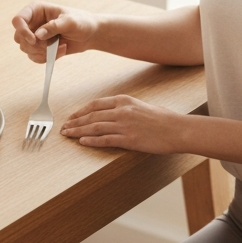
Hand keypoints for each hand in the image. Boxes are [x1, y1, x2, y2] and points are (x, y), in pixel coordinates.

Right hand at [11, 1, 99, 62]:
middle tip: (50, 46)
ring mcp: (35, 36)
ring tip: (60, 47)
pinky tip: (60, 51)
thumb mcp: (70, 21)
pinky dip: (46, 58)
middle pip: (19, 37)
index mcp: (36, 10)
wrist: (90, 34)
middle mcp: (33, 22)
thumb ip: (54, 26)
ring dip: (42, 52)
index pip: (18, 20)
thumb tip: (38, 35)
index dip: (22, 31)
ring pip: (25, 49)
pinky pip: (34, 57)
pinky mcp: (40, 47)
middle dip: (34, 45)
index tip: (34, 40)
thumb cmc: (82, 22)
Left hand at [60, 95, 183, 153]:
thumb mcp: (142, 106)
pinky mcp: (129, 139)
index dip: (80, 111)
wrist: (177, 129)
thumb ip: (126, 108)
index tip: (72, 116)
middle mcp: (122, 111)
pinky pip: (105, 140)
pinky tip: (82, 142)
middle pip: (91, 116)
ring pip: (94, 127)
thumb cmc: (163, 119)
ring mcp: (124, 125)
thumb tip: (113, 113)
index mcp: (124, 100)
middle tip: (64, 128)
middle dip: (75, 122)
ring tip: (68, 135)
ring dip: (78, 131)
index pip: (95, 104)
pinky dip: (92, 141)